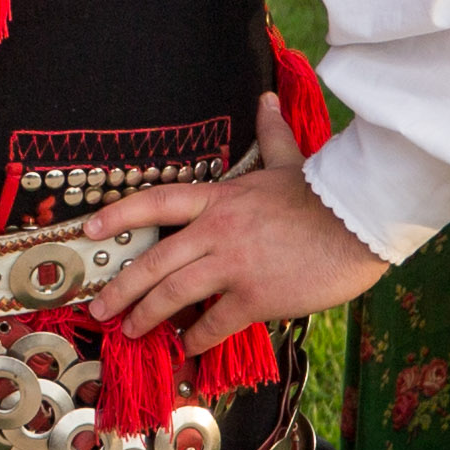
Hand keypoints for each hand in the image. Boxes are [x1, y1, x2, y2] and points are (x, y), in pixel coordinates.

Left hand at [84, 94, 383, 358]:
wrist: (359, 222)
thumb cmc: (325, 194)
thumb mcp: (290, 160)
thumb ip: (270, 134)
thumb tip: (265, 99)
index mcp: (220, 198)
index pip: (157, 202)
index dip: (120, 214)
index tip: (90, 230)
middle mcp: (217, 231)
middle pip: (154, 261)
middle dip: (121, 288)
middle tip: (98, 308)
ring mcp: (233, 265)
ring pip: (173, 294)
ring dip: (147, 316)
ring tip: (132, 332)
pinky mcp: (255, 296)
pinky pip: (213, 323)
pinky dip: (196, 339)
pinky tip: (187, 349)